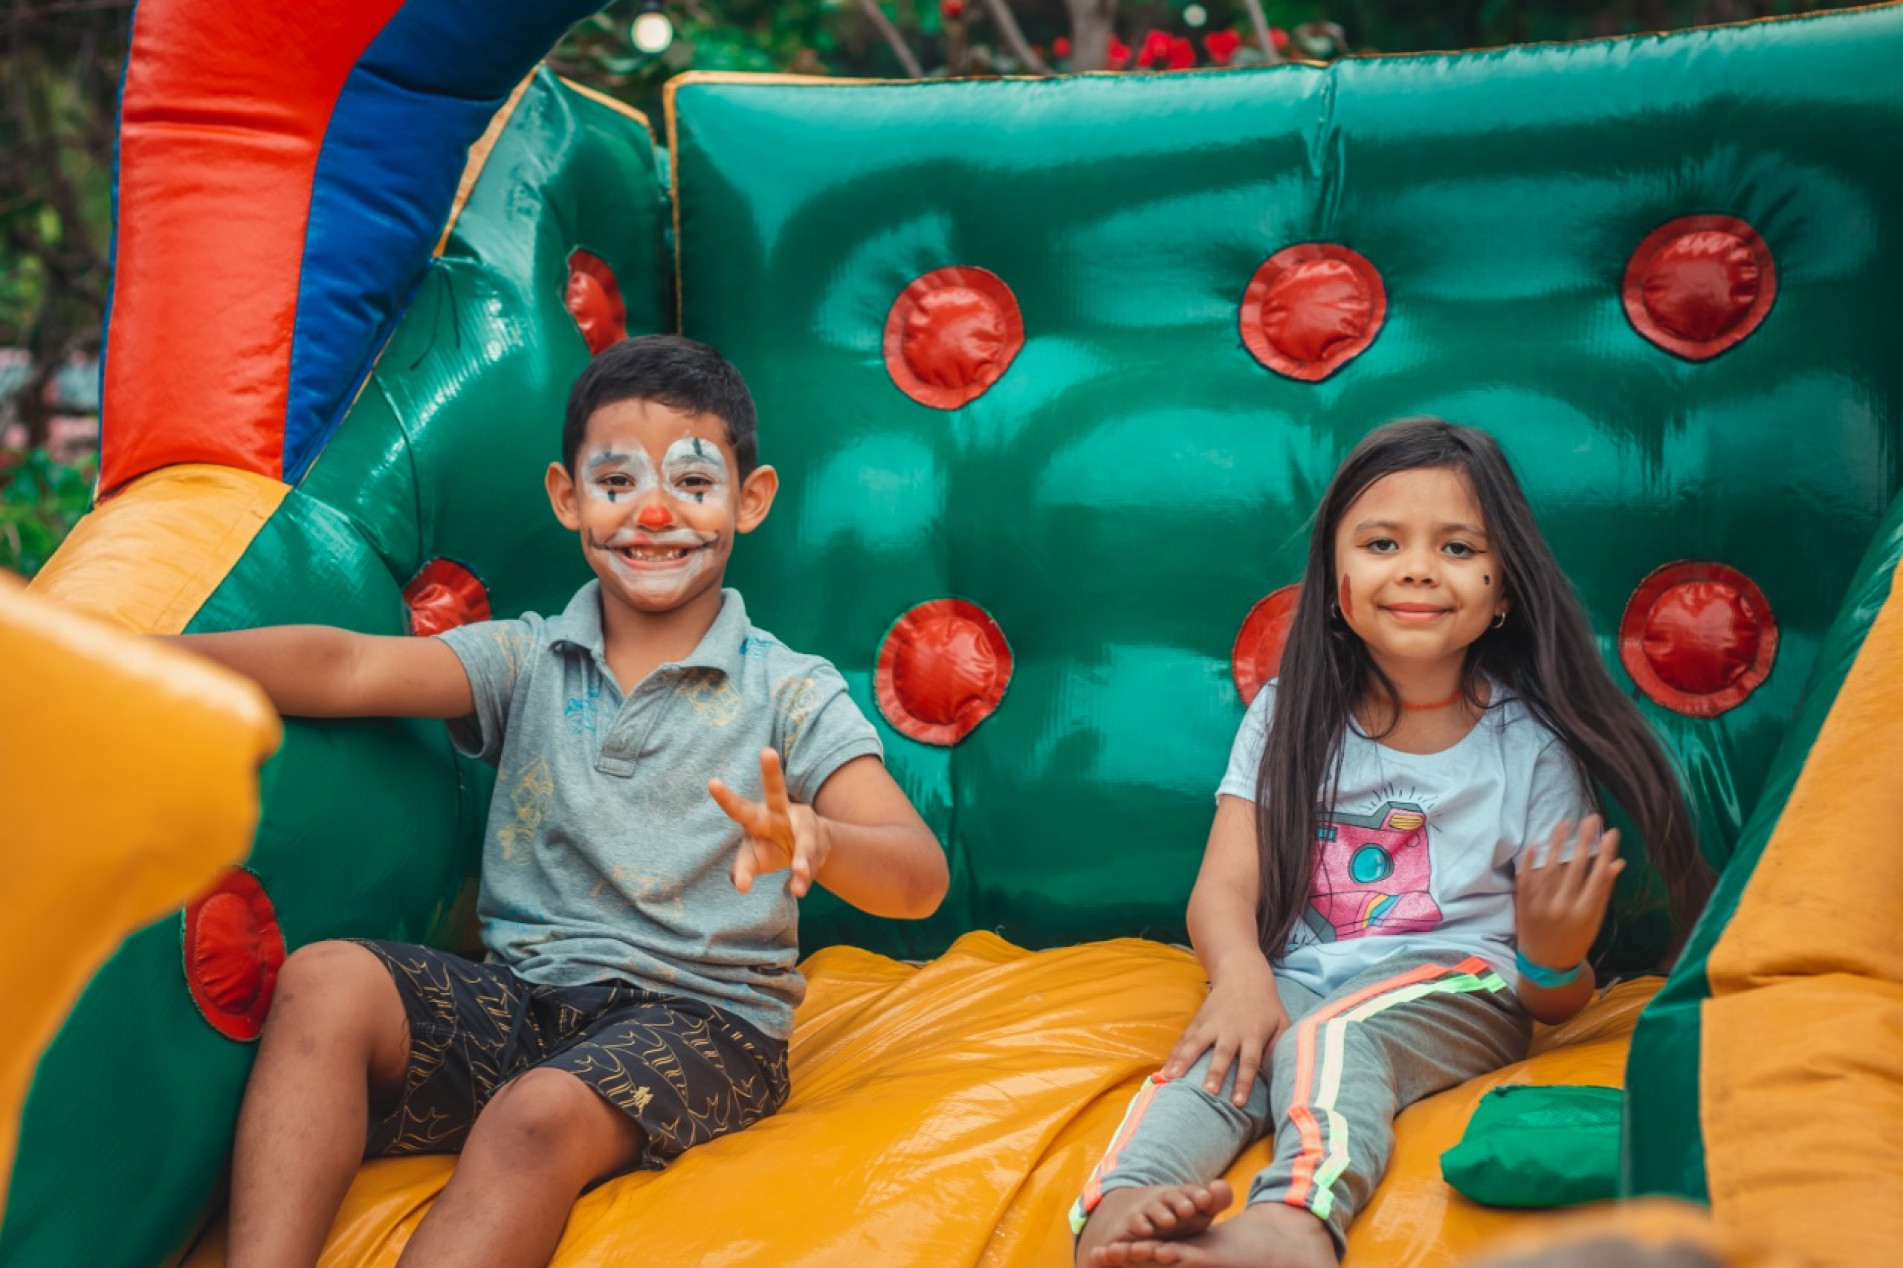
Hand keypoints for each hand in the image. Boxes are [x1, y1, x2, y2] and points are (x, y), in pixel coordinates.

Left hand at [708, 748, 826, 897]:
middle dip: (770, 772)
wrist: (808, 850)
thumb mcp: (753, 858)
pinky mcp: (818, 842)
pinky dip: (805, 877)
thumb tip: (740, 885)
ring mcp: (803, 825)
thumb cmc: (769, 847)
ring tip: (798, 871)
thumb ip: (744, 869)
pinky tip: (798, 889)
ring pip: (803, 835)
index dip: (726, 798)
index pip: (739, 808)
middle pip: (775, 790)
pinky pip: (813, 860)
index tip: (711, 783)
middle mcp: (781, 813)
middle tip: (766, 752)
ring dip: (802, 854)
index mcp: (758, 816)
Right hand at [1159, 953, 1288, 1107]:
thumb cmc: (1266, 1006)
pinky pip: (1184, 1040)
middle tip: (1208, 1091)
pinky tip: (1164, 1070)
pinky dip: (1173, 1055)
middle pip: (1222, 1054)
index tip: (1238, 1102)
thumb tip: (1276, 1077)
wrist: (1243, 975)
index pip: (1249, 1061)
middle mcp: (1230, 1030)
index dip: (1244, 1081)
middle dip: (1215, 1073)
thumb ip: (1279, 1048)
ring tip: (1172, 1077)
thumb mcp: (1281, 1023)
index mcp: (1252, 1034)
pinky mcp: (1198, 1021)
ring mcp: (1211, 1024)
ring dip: (1184, 1061)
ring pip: (1196, 1044)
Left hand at [1514, 815, 1624, 971]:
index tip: (1612, 832)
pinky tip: (1536, 842)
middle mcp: (1563, 907)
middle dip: (1585, 840)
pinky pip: (1526, 877)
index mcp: (1585, 912)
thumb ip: (1604, 891)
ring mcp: (1541, 905)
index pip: (1598, 876)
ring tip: (1565, 822)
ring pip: (1550, 867)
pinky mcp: (1523, 903)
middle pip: (1575, 867)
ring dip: (1557, 842)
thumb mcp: (1595, 919)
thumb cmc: (1576, 939)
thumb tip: (1619, 862)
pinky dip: (1531, 860)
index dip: (1606, 852)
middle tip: (1592, 818)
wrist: (1546, 964)